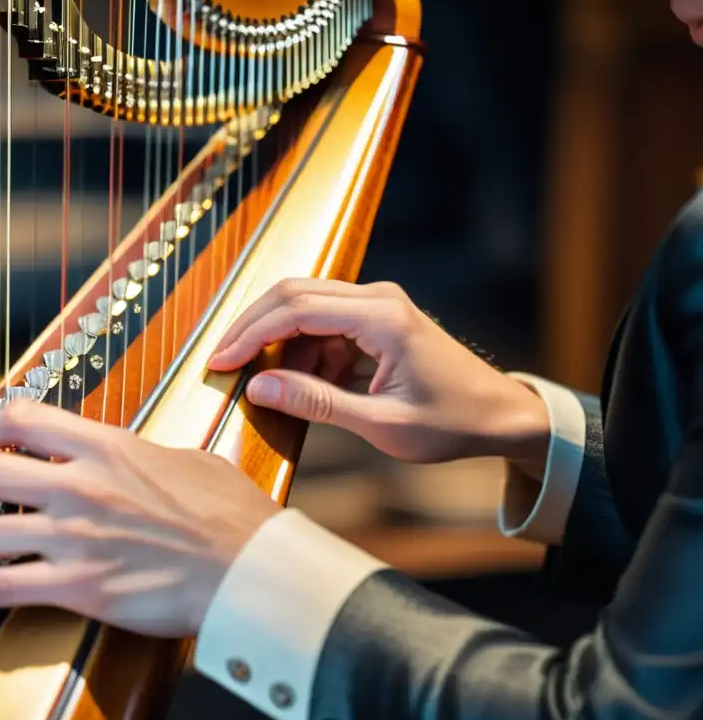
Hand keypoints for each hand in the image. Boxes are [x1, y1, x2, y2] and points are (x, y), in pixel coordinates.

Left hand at [0, 400, 279, 635]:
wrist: (248, 569)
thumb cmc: (229, 516)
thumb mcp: (186, 460)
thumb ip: (140, 455)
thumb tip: (124, 458)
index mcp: (107, 448)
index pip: (19, 418)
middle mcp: (80, 486)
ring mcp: (75, 538)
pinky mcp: (78, 587)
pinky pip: (1, 586)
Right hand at [209, 279, 548, 466]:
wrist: (500, 415)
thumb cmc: (452, 422)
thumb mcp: (381, 424)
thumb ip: (316, 403)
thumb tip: (258, 388)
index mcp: (383, 317)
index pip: (296, 309)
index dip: (250, 334)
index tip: (219, 362)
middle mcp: (377, 298)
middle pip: (293, 295)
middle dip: (253, 330)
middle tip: (222, 363)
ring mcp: (377, 305)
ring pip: (305, 309)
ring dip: (281, 346)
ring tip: (275, 388)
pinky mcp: (376, 319)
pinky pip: (324, 325)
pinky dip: (305, 353)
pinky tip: (305, 385)